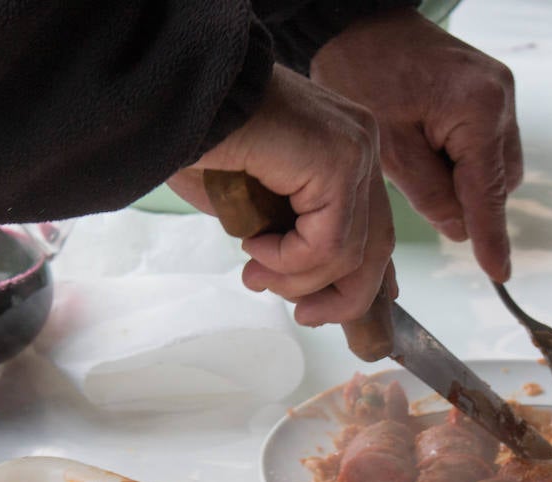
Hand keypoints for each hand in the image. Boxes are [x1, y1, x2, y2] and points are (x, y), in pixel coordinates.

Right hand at [167, 65, 395, 326]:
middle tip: (303, 316)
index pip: (374, 225)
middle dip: (340, 296)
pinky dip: (290, 260)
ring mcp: (355, 149)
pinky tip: (256, 246)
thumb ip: (288, 234)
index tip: (326, 310)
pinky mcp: (338, 161)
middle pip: (376, 245)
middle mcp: (361, 141)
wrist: (175, 96)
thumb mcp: (256, 200)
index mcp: (347, 143)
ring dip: (298, 279)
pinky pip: (328, 243)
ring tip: (256, 274)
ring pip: (351, 253)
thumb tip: (306, 283)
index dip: (364, 279)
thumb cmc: (200, 139)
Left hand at [311, 9, 521, 281]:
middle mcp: (500, 98)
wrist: (359, 22)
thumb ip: (430, 194)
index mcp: (479, 110)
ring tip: (417, 161)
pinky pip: (485, 142)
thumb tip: (460, 230)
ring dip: (463, 178)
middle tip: (419, 189)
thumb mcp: (390, 147)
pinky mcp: (488, 90)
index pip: (488, 191)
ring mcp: (499, 92)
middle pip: (499, 180)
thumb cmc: (363, 72)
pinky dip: (460, 157)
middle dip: (467, 197)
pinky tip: (426, 146)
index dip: (491, 237)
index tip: (500, 273)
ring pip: (494, 164)